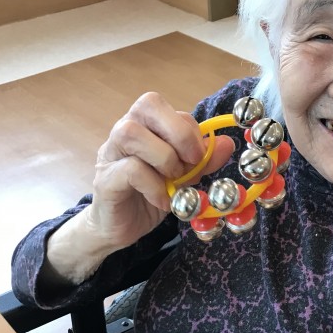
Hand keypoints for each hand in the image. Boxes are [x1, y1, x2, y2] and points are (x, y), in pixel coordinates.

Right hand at [85, 92, 234, 250]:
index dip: (190, 129)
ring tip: (174, 180)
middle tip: (192, 162)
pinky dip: (155, 186)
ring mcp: (111, 154)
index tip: (200, 157)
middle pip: (147, 104)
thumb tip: (227, 144)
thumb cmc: (150, 196)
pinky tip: (163, 201)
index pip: (168, 107)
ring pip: (132, 133)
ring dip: (164, 157)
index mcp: (145, 125)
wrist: (120, 229)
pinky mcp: (105, 180)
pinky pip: (130, 170)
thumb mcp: (184, 177)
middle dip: (179, 132)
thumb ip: (203, 161)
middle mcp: (124, 131)